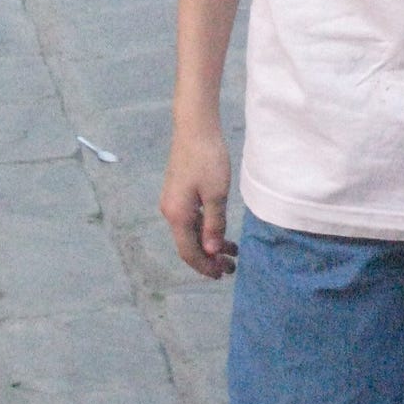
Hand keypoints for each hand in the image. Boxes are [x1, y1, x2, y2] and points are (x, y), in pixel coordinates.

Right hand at [160, 124, 236, 277]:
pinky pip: (192, 220)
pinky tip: (221, 233)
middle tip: (231, 267)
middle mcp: (171, 212)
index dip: (205, 266)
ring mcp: (174, 203)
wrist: (195, 129)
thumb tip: (210, 252)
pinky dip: (206, 230)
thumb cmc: (208, 159)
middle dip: (209, 259)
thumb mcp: (216, 194)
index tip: (222, 274)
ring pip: (191, 233)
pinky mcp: (180, 194)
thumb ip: (214, 224)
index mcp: (177, 215)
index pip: (189, 251)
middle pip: (188, 244)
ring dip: (210, 244)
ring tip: (232, 252)